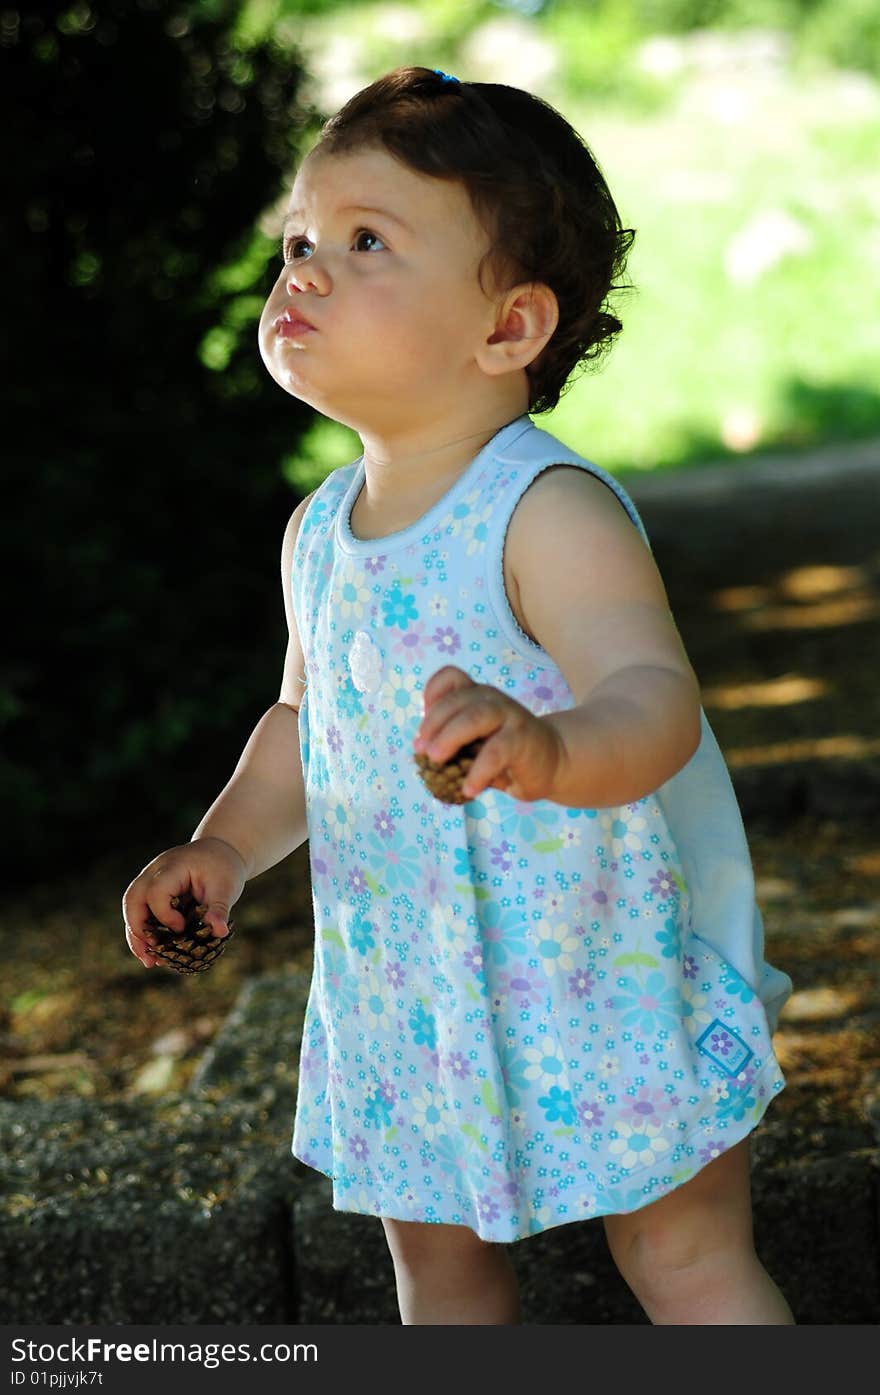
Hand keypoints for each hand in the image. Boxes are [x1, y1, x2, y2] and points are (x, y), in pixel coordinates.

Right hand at [122, 836, 246, 968]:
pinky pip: (140, 911)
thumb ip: (220, 908)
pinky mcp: (152, 890)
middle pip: (132, 899)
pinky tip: (154, 952)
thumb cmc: (224, 867)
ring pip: (131, 906)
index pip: (156, 892)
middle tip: (150, 957)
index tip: (181, 928)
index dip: (165, 915)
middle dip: (138, 930)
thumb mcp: (227, 886)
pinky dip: (145, 931)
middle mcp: (154, 871)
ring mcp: (150, 879)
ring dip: (137, 935)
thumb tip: (219, 932)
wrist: (221, 851)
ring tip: (149, 961)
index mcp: (173, 866)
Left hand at [414, 666, 563, 802]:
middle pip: (457, 699)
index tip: (423, 726)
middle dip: (432, 724)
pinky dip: (478, 772)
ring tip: (434, 761)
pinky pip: (496, 752)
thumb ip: (453, 741)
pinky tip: (469, 790)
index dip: (431, 694)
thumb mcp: (476, 743)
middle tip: (420, 750)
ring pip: (475, 717)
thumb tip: (421, 752)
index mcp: (477, 695)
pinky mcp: (523, 739)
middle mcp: (492, 699)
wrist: (552, 761)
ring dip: (449, 737)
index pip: (451, 677)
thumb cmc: (505, 752)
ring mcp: (510, 715)